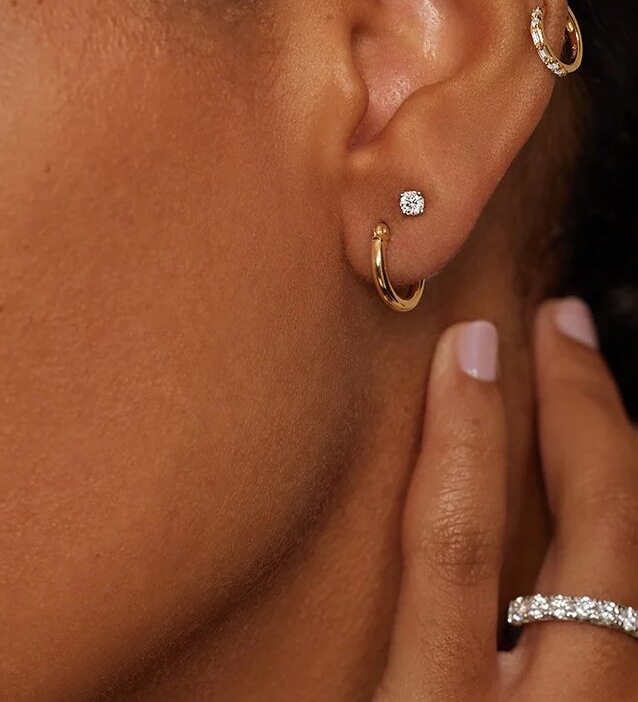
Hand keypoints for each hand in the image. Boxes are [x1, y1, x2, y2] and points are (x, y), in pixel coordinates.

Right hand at [374, 299, 637, 700]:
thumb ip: (352, 626)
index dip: (464, 432)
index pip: (456, 548)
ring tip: (588, 383)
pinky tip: (608, 481)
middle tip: (563, 323)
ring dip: (621, 453)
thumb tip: (294, 544)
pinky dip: (628, 519)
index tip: (467, 345)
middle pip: (603, 533)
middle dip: (587, 408)